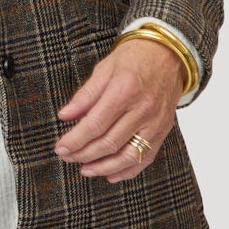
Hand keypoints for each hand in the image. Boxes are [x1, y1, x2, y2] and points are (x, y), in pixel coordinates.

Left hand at [53, 37, 183, 179]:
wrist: (168, 54)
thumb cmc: (133, 59)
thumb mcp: (104, 70)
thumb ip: (84, 96)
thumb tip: (64, 116)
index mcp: (124, 91)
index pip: (95, 125)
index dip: (75, 140)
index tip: (60, 148)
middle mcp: (143, 109)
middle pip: (109, 143)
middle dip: (84, 155)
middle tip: (67, 157)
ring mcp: (156, 122)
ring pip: (128, 156)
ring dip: (104, 167)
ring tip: (85, 170)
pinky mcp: (163, 130)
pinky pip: (146, 157)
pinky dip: (128, 171)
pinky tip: (110, 174)